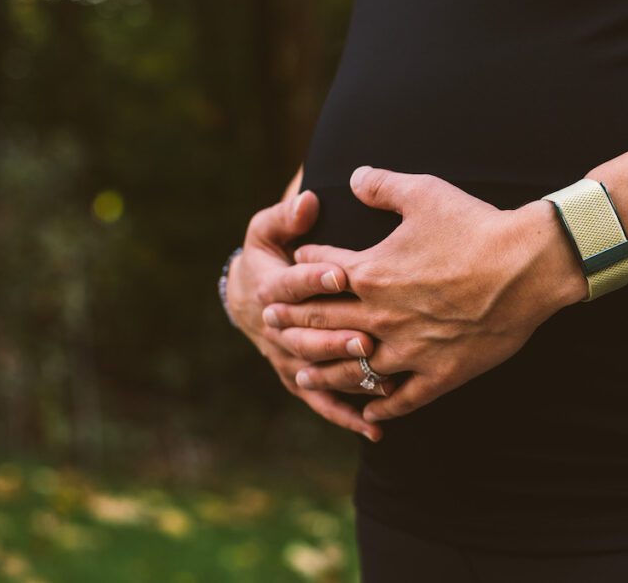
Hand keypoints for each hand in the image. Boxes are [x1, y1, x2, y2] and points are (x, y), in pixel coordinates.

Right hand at [227, 189, 385, 440]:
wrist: (248, 298)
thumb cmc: (269, 254)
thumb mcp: (267, 229)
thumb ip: (287, 216)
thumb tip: (308, 201)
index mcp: (269, 287)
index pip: (290, 284)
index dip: (313, 278)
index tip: (340, 272)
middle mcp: (275, 328)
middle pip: (304, 336)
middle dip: (335, 337)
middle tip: (366, 337)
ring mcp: (287, 357)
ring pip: (316, 371)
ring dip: (345, 376)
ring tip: (379, 379)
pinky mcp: (299, 379)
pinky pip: (323, 401)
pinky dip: (347, 416)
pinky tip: (376, 427)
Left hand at [260, 166, 587, 422]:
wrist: (527, 266)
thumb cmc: (476, 226)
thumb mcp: (424, 193)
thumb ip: (382, 185)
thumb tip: (354, 176)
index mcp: (371, 273)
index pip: (320, 273)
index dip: (301, 269)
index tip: (288, 270)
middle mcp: (381, 316)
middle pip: (323, 322)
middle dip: (291, 323)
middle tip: (268, 326)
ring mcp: (409, 349)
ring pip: (353, 368)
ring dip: (323, 372)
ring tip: (301, 376)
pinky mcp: (440, 373)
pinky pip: (402, 398)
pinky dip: (383, 405)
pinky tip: (370, 411)